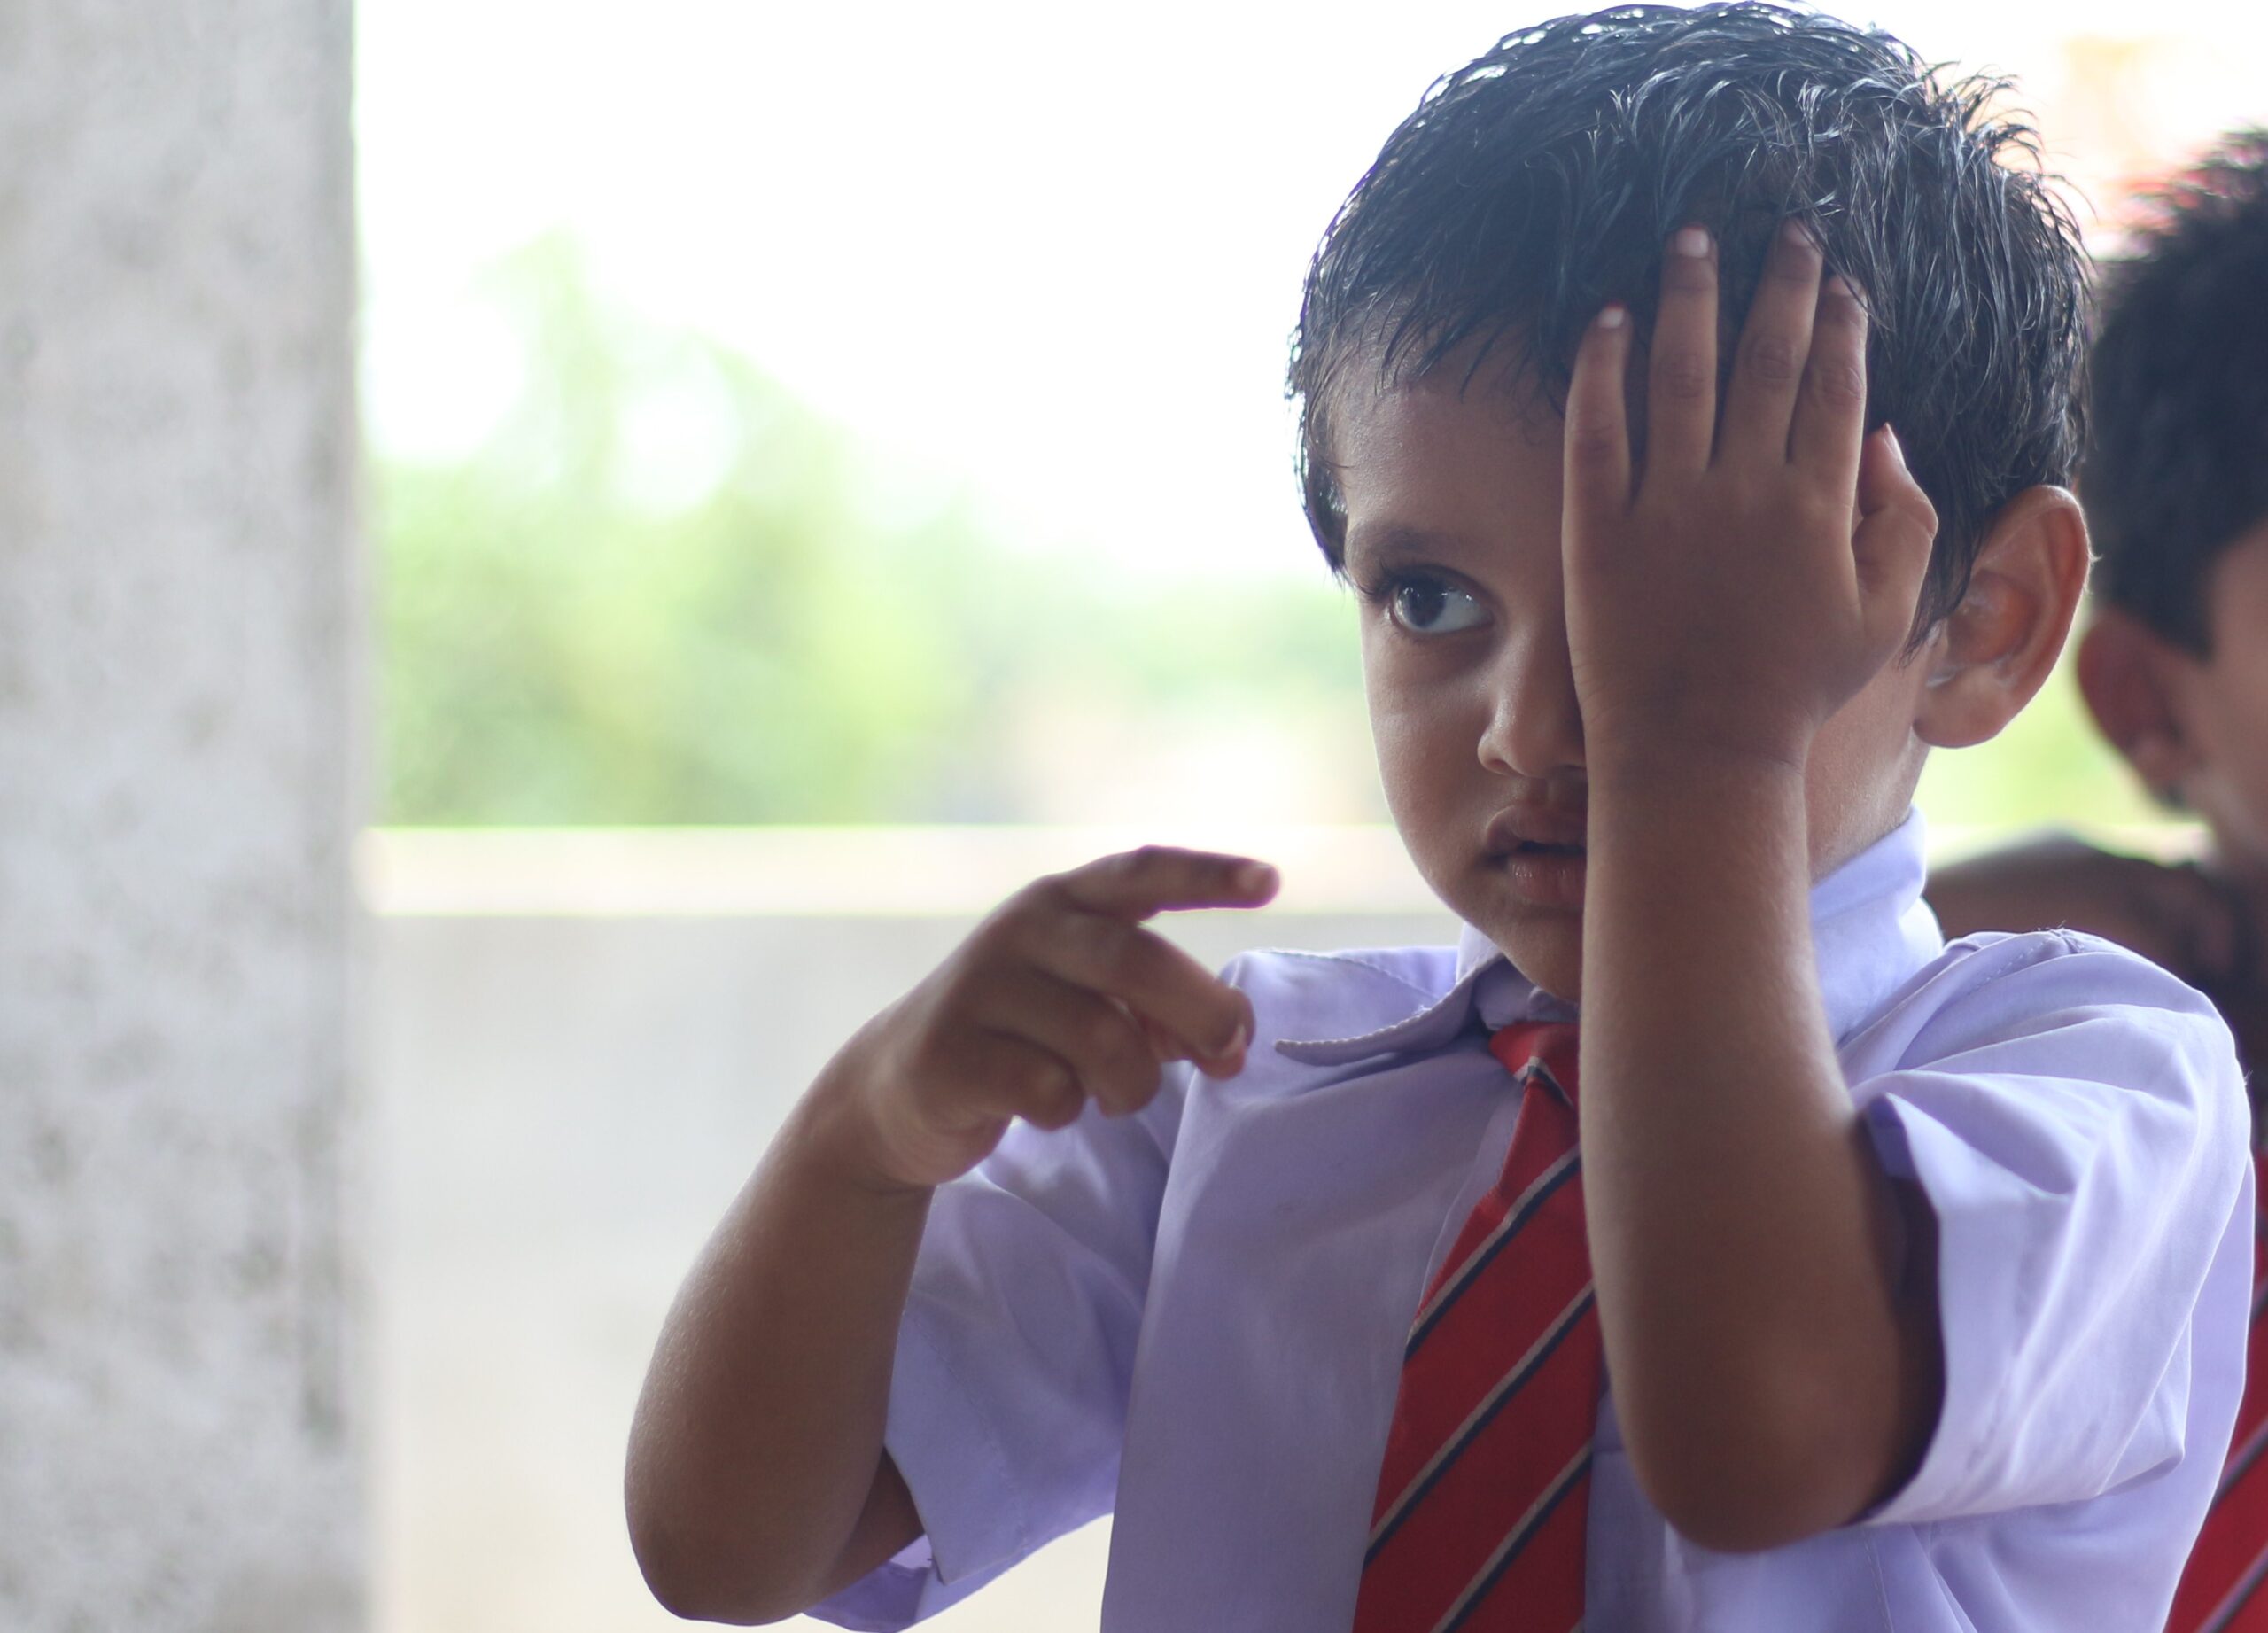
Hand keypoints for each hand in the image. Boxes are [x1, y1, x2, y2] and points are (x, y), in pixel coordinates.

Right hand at [810, 846, 1278, 1192]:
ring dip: (1131, 1083)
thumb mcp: (1092, 1004)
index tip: (1272, 881)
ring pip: (1101, 1039)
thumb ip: (1161, 1009)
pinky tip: (1052, 1107)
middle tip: (1228, 1055)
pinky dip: (1069, 1109)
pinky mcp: (950, 1052)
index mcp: (1064, 901)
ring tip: (1115, 1094)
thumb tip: (1230, 1042)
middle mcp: (1022, 930)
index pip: (1142, 872)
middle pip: (1134, 962)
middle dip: (1198, 1013)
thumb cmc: (1026, 1035)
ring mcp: (980, 987)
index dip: (1208, 874)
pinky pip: (1049, 1089)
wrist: (898, 1086)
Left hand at [1560, 220, 1938, 771]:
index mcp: (1820, 504)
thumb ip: (1906, 520)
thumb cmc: (1795, 688)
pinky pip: (1597, 428)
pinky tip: (1606, 317)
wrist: (1697, 754)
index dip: (1839, 321)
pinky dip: (1601, 367)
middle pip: (1766, 359)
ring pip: (1681, 373)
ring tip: (1690, 238)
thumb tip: (1886, 434)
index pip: (1835, 384)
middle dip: (1778, 283)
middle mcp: (1745, 490)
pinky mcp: (1598, 529)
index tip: (1838, 275)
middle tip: (1779, 228)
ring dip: (1688, 296)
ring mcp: (1668, 506)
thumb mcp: (1882, 613)